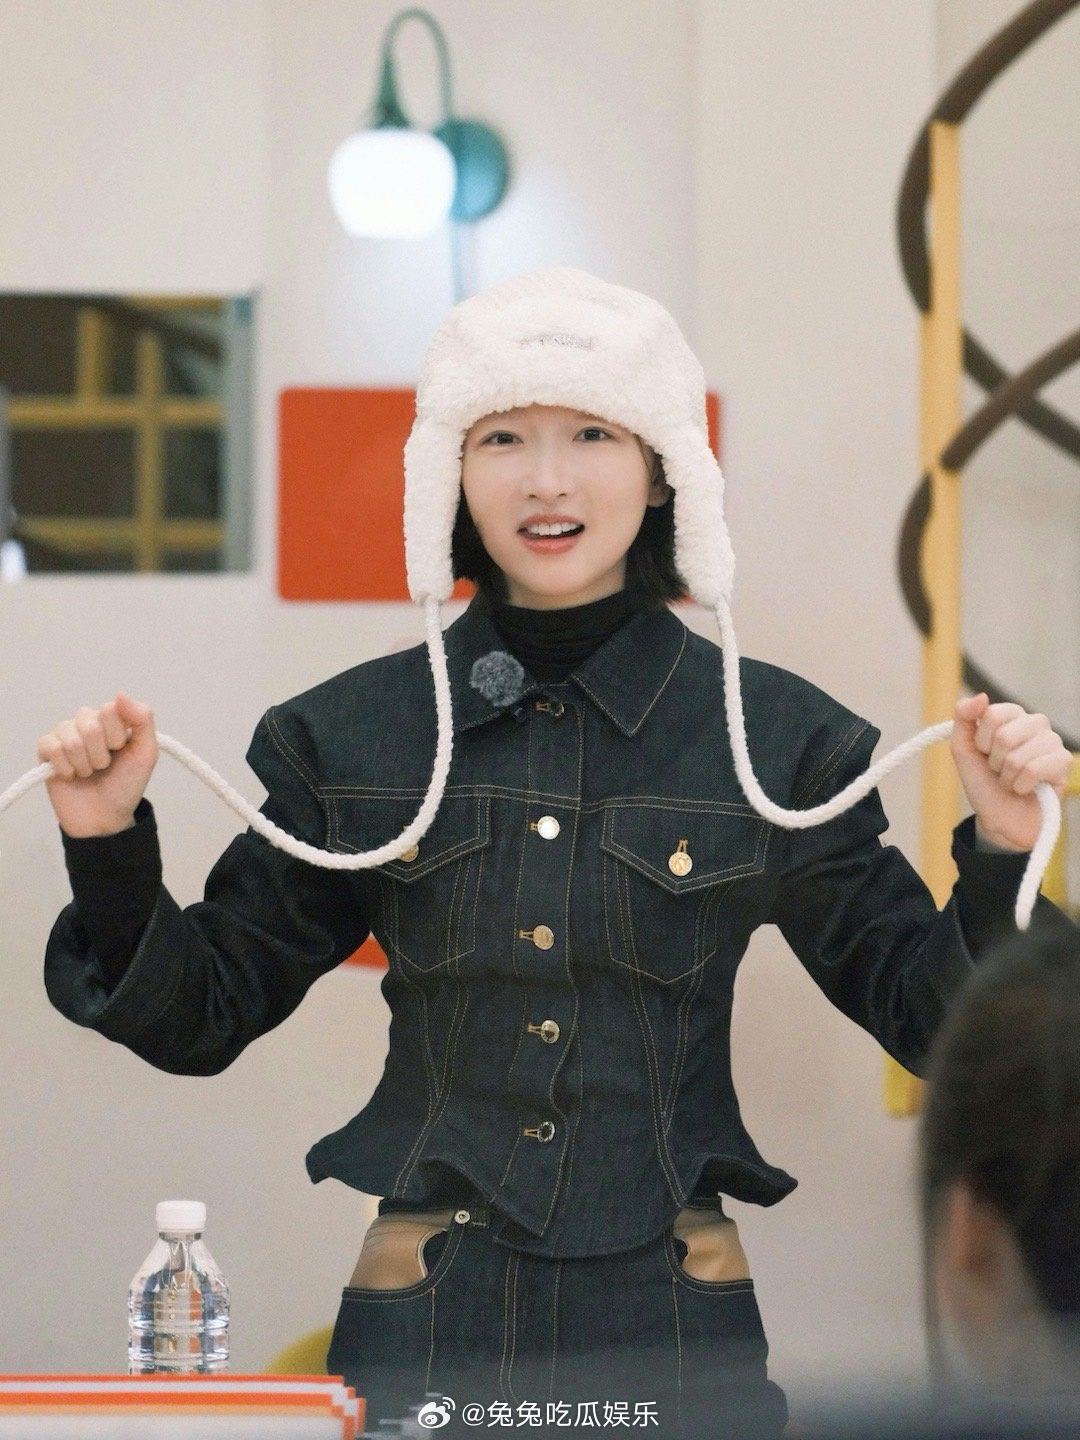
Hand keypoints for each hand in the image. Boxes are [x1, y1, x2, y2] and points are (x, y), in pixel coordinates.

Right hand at [38, 691, 158, 838]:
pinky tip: (70, 775)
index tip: (121, 751)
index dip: (116, 736)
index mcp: (112, 720)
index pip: (110, 709)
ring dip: (84, 764)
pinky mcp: (46, 751)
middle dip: (101, 754)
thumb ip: (142, 720)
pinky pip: (51, 747)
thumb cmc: (126, 784)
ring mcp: (65, 735)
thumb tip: (120, 694)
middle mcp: (87, 722)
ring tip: (88, 773)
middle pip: (89, 723)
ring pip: (70, 737)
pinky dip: (65, 767)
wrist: (105, 817)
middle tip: (104, 766)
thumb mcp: (146, 753)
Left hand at [951, 693, 1070, 851]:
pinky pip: (1034, 770)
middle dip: (994, 761)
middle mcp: (1035, 722)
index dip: (981, 741)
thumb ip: (964, 718)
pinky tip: (1024, 788)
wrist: (1000, 817)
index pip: (993, 714)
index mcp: (1012, 714)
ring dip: (1007, 777)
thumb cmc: (984, 781)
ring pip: (1018, 757)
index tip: (983, 752)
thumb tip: (981, 696)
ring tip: (1011, 780)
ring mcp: (1052, 740)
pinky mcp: (1064, 761)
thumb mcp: (963, 749)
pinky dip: (1020, 786)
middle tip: (999, 770)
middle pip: (1005, 736)